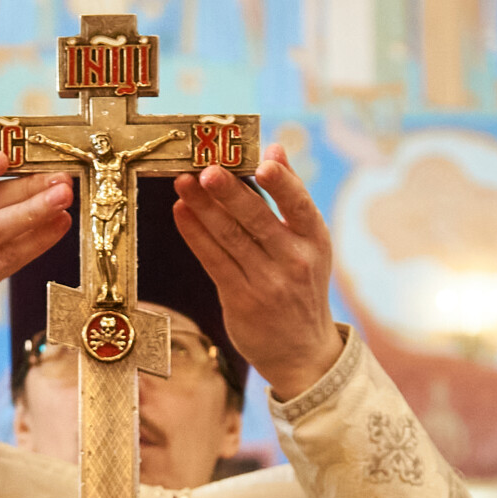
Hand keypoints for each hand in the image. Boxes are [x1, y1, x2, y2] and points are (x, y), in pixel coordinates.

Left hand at [171, 144, 343, 400]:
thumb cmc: (301, 284)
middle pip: (257, 220)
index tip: (262, 162)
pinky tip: (181, 213)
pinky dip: (195, 235)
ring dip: (203, 208)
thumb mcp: (309, 243)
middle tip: (206, 169)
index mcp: (315, 240)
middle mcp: (295, 261)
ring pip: (230, 238)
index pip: (300, 205)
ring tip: (182, 182)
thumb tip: (275, 148)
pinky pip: (214, 261)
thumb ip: (290, 196)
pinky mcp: (242, 300)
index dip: (283, 183)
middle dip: (230, 193)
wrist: (301, 350)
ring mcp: (268, 283)